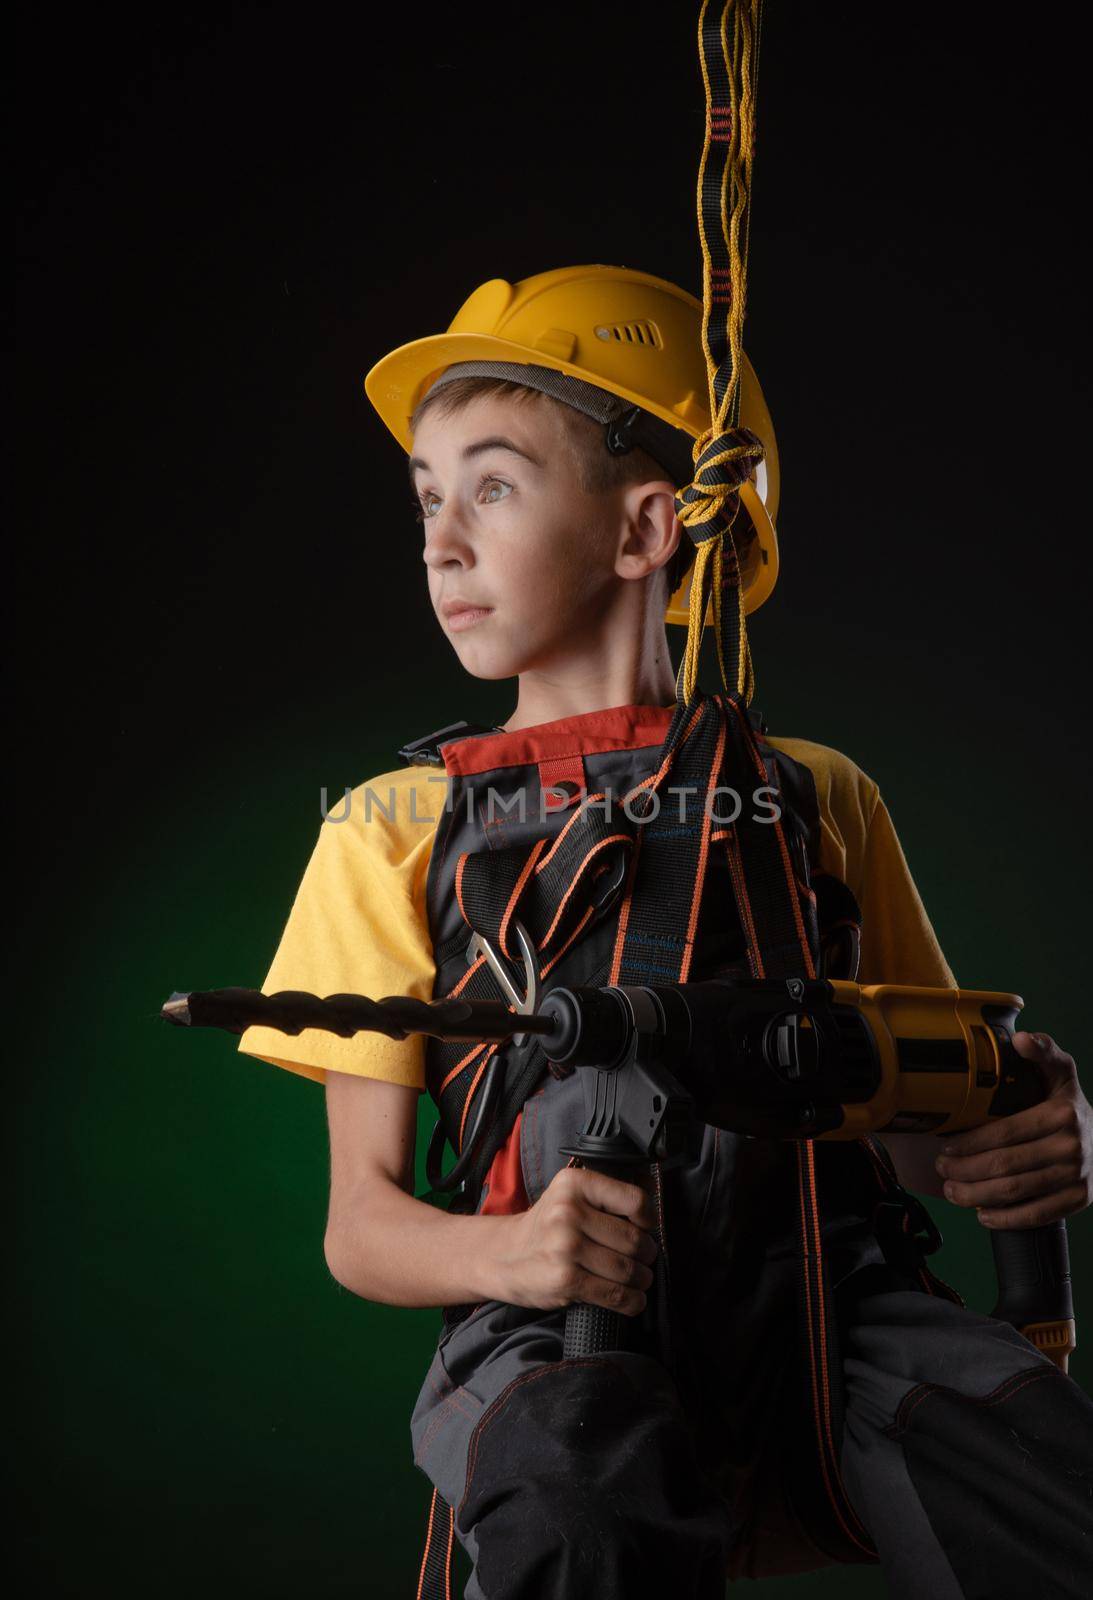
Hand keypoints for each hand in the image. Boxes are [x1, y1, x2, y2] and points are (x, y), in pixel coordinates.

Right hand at [494, 1165, 658, 1316]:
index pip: (634, 1201)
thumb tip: (653, 1213)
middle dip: (646, 1255)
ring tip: (637, 1279)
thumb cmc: (544, 1227)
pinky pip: (615, 1295)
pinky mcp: (565, 1279)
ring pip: (627, 1269)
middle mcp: (568, 1212)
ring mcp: (566, 1247)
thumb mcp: (568, 1196)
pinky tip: (631, 1299)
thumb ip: (604, 1198)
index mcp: (574, 1184)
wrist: (503, 1256)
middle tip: (643, 1259)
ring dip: (641, 1280)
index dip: (648, 1219)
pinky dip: (631, 1301)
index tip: (646, 1228)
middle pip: (633, 1240)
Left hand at [934, 1032, 1092, 1226]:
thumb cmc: (1068, 1101)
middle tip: (942, 1170)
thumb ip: (1042, 1051)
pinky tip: (983, 1214)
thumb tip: (1021, 1039)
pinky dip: (1006, 1218)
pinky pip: (1038, 1214)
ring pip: (1017, 1192)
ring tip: (953, 1191)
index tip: (946, 1147)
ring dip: (977, 1196)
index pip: (1006, 1132)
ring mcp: (1077, 1175)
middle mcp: (1072, 1146)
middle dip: (966, 1171)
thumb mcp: (1059, 1071)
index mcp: (1062, 1113)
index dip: (971, 1143)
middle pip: (1006, 1165)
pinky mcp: (1080, 1199)